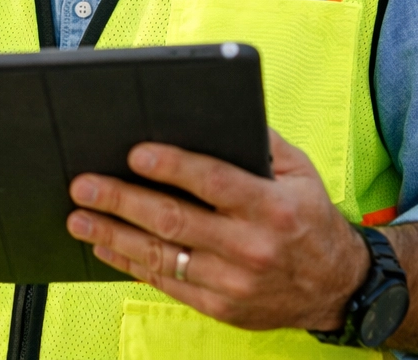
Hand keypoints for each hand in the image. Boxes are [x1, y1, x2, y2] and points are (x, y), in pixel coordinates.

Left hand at [65, 130, 369, 332]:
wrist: (339, 287)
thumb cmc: (308, 217)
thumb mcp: (298, 171)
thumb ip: (259, 141)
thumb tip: (212, 109)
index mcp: (272, 207)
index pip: (213, 182)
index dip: (172, 167)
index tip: (134, 154)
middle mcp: (253, 247)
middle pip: (175, 221)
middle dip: (122, 200)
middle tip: (84, 186)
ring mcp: (236, 283)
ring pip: (163, 256)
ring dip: (113, 235)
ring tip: (78, 218)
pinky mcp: (223, 308)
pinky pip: (168, 283)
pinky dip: (131, 263)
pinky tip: (105, 246)